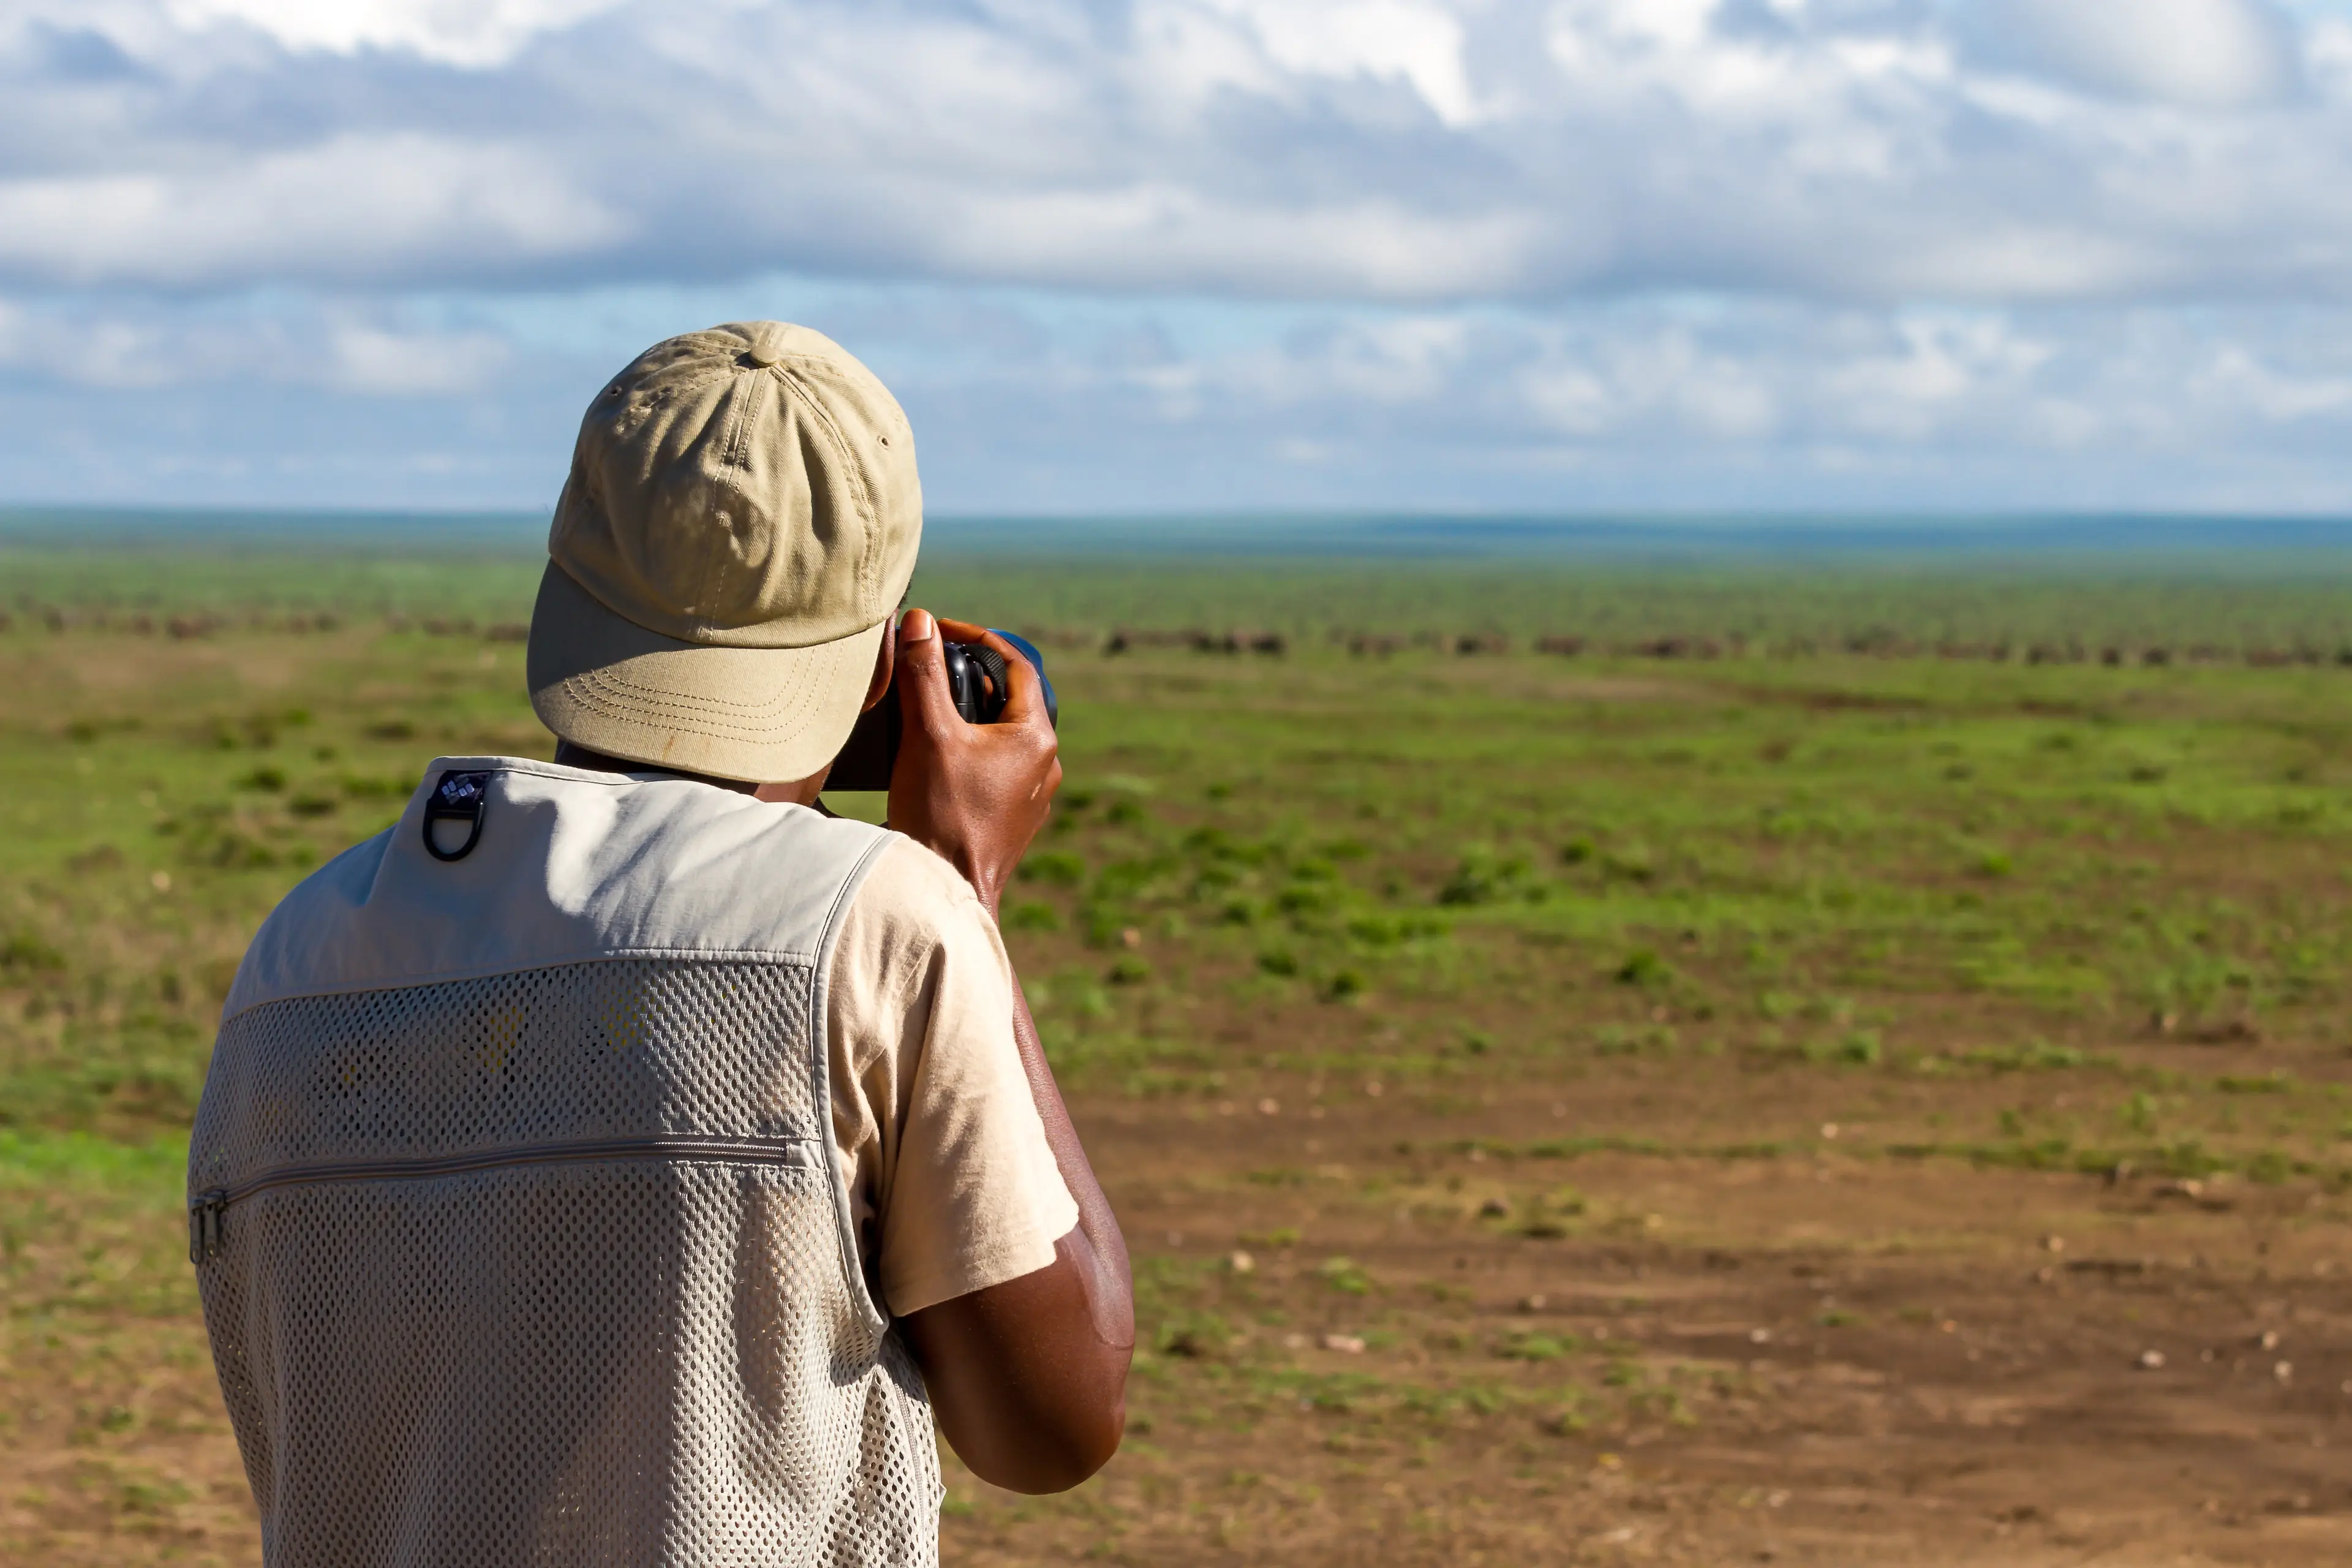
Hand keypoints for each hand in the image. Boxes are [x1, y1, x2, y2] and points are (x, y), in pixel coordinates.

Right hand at [887, 609, 1061, 914]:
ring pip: (1003, 735)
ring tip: (928, 707)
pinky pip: (997, 768)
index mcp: (1036, 737)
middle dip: (971, 677)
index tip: (941, 630)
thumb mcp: (928, 734)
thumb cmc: (942, 815)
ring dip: (970, 715)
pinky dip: (971, 750)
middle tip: (931, 665)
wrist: (947, 891)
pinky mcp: (1014, 819)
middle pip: (1011, 699)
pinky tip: (937, 755)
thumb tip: (920, 622)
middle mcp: (1046, 764)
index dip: (978, 638)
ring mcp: (1033, 795)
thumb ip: (925, 674)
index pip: (1016, 664)